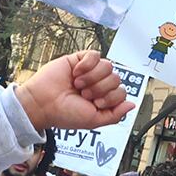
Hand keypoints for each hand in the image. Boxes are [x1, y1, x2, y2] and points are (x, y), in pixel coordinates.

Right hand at [15, 51, 132, 132]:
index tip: (95, 103)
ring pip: (108, 66)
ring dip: (93, 77)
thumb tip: (132, 105)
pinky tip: (77, 73)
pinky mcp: (80, 60)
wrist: (43, 103)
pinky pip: (95, 55)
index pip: (121, 92)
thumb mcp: (93, 121)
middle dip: (100, 88)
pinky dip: (87, 65)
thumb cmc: (64, 114)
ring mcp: (90, 71)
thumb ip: (115, 115)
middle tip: (84, 94)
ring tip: (78, 84)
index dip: (111, 97)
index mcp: (103, 99)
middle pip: (116, 78)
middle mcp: (98, 84)